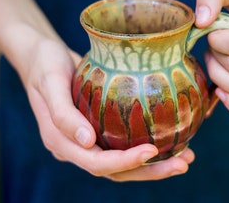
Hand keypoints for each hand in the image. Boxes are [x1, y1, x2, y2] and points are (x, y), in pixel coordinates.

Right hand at [23, 38, 193, 180]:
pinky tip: (170, 141)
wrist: (42, 57)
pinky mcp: (98, 130)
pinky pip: (123, 145)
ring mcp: (88, 140)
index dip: (124, 162)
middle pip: (115, 171)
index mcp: (62, 142)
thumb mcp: (50, 82)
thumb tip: (87, 141)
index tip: (153, 151)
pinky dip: (147, 149)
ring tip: (185, 158)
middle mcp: (76, 147)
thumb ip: (63, 114)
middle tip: (183, 163)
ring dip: (153, 166)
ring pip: (122, 164)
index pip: (96, 163)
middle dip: (149, 171)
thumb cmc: (45, 65)